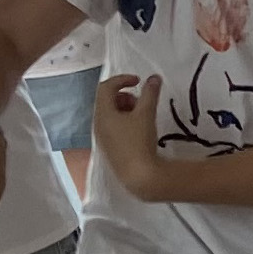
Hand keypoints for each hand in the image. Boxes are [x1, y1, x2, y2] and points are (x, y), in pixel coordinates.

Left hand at [92, 74, 166, 199]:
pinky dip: (123, 121)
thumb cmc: (139, 141)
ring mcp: (102, 137)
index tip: (139, 81)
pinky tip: (138, 130)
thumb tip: (154, 78)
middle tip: (141, 101)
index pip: (106, 87)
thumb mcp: (146, 114)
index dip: (122, 79)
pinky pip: (112, 126)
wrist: (138, 175)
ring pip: (109, 114)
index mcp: (103, 112)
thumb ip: (150, 93)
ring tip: (142, 116)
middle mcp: (98, 123)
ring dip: (124, 109)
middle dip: (124, 95)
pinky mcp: (108, 148)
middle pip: (106, 100)